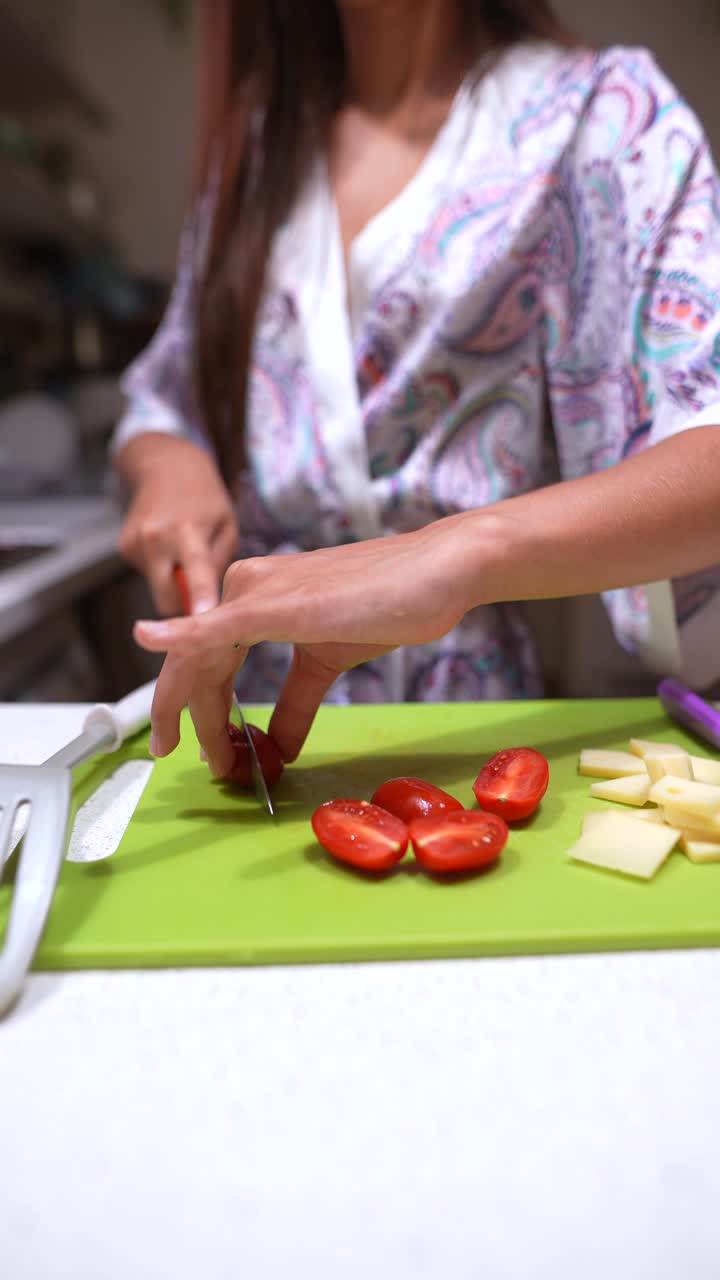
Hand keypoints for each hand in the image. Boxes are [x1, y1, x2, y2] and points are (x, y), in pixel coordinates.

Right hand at [116, 433, 238, 614]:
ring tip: (182, 549)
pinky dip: (159, 568)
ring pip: (157, 589)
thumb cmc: (206, 500)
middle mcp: (157, 537)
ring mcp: (136, 541)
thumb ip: (218, 566)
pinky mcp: (124, 546)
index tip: (203, 616)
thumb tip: (206, 606)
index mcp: (189, 530)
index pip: (196, 569)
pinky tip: (166, 545)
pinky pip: (147, 575)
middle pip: (166, 598)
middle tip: (201, 592)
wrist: (166, 467)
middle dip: (183, 603)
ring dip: (172, 580)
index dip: (199, 595)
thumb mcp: (227, 526)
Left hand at [134, 519, 474, 770]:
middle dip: (194, 723)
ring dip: (203, 718)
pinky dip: (181, 638)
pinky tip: (149, 639)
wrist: (436, 572)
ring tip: (216, 760)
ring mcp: (256, 590)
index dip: (203, 713)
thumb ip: (295, 701)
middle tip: (208, 767)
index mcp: (251, 595)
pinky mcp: (275, 603)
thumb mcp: (328, 661)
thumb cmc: (389, 603)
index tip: (212, 754)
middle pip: (195, 665)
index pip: (206, 660)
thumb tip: (279, 747)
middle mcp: (243, 585)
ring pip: (202, 660)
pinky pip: (216, 628)